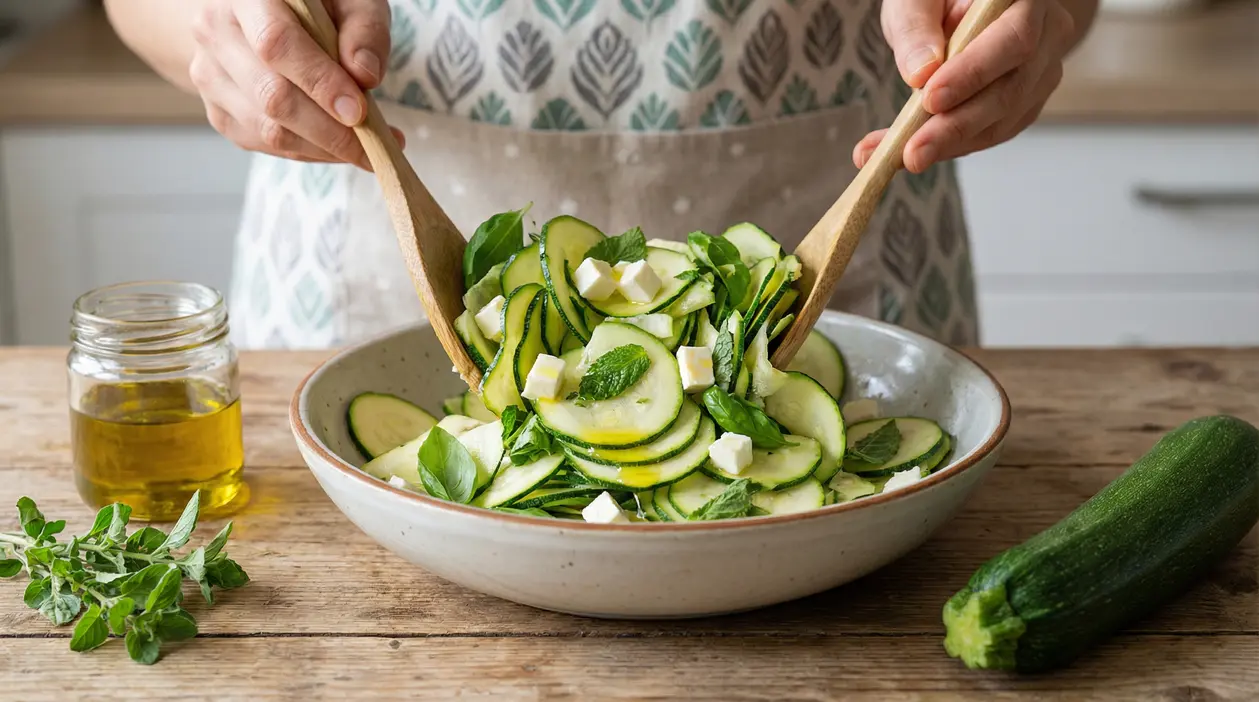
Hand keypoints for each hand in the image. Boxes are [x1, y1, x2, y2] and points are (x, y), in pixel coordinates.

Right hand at [189, 0, 404, 168]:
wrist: (256, 14)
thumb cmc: (314, 4)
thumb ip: (363, 28)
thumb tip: (365, 76)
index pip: (276, 45)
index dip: (320, 82)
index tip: (359, 112)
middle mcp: (216, 33)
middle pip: (271, 96)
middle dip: (330, 130)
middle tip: (377, 142)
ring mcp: (211, 76)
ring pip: (267, 129)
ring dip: (324, 148)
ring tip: (367, 148)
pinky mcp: (218, 111)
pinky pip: (265, 144)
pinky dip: (308, 152)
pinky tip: (336, 145)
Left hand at [855, 0, 1077, 172]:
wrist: (960, 7)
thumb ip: (916, 28)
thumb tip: (920, 73)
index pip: (1013, 39)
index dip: (974, 73)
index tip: (930, 99)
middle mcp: (1048, 33)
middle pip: (1012, 88)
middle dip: (958, 124)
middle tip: (913, 151)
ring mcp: (1042, 71)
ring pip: (1004, 119)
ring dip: (953, 144)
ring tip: (906, 158)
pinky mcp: (1027, 101)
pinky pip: (994, 131)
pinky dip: (955, 147)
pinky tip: (918, 153)